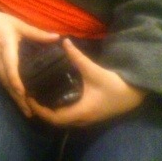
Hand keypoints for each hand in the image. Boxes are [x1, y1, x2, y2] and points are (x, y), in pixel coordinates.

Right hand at [0, 1, 58, 116]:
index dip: (16, 82)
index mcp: (6, 47)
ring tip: (27, 111)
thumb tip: (57, 38)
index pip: (10, 68)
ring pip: (4, 84)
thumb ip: (36, 32)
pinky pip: (1, 81)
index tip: (24, 94)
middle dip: (18, 97)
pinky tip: (18, 98)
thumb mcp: (17, 24)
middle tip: (31, 112)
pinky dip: (10, 91)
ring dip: (14, 98)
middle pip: (7, 82)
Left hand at [27, 38, 145, 125]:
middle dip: (41, 111)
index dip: (39, 110)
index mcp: (81, 111)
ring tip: (37, 97)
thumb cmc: (114, 84)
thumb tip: (63, 41)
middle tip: (29, 96)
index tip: (28, 98)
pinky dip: (58, 111)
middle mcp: (82, 119)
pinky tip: (52, 98)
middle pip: (56, 121)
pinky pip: (69, 117)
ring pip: (63, 120)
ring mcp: (86, 118)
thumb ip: (77, 57)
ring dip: (50, 112)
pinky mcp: (89, 114)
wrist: (133, 93)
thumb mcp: (93, 70)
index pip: (54, 118)